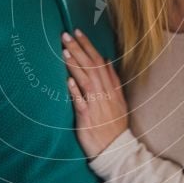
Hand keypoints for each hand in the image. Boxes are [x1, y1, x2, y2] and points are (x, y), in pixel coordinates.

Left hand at [62, 29, 128, 157]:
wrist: (116, 149)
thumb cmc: (114, 124)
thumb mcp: (119, 99)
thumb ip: (112, 80)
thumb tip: (106, 60)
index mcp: (112, 88)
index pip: (100, 62)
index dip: (88, 46)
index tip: (78, 33)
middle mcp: (105, 94)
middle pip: (92, 67)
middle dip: (79, 49)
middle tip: (66, 35)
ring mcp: (97, 105)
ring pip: (86, 80)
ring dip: (75, 65)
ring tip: (64, 51)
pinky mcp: (87, 118)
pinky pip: (81, 102)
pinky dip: (75, 91)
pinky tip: (68, 80)